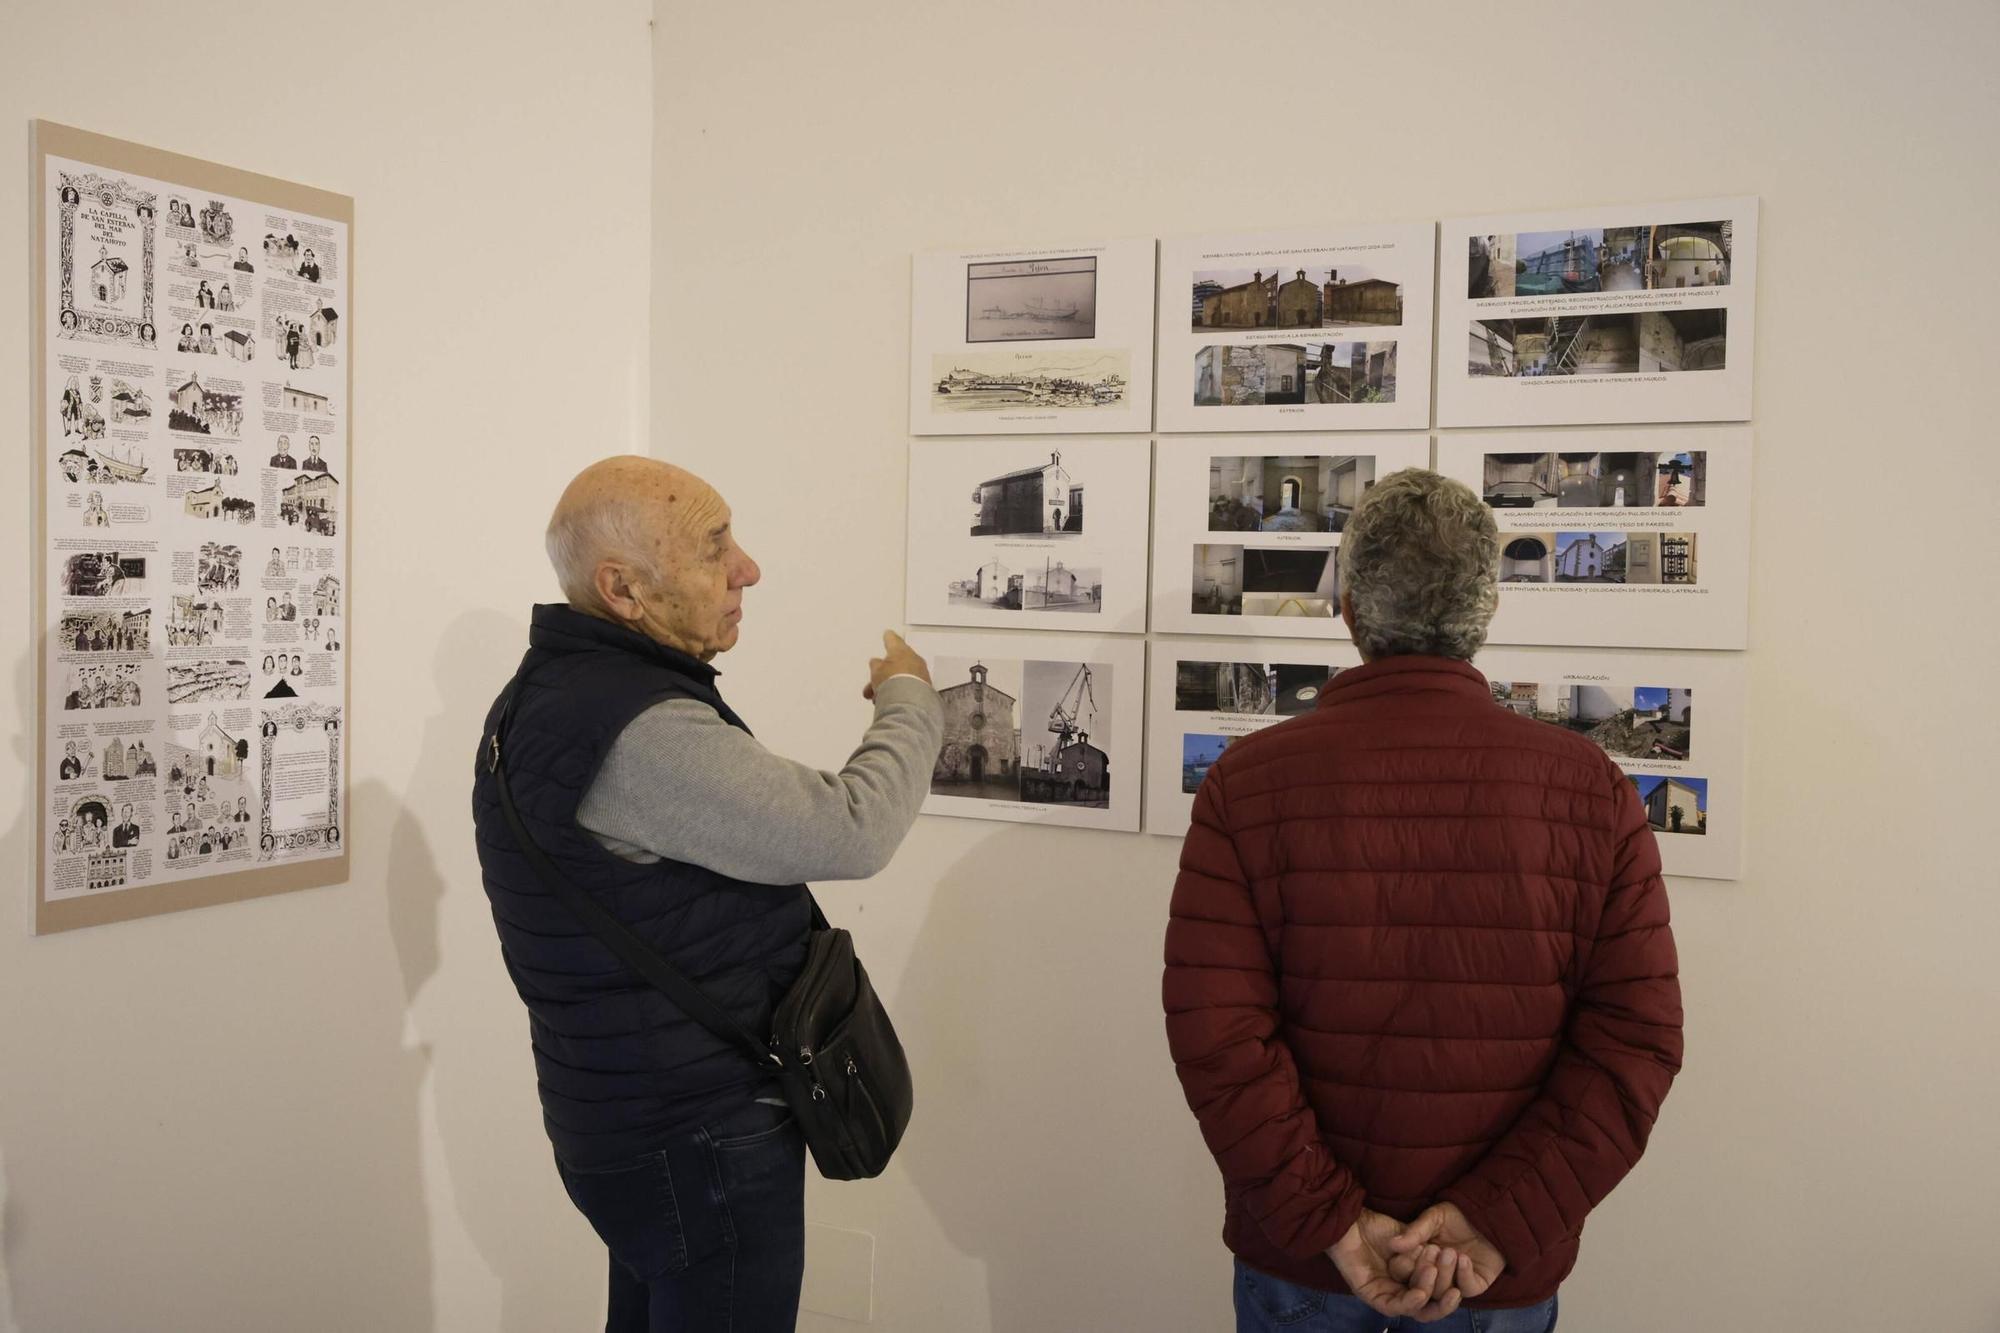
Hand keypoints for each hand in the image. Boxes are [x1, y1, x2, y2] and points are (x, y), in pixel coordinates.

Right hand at [864, 630, 929, 699]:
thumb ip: (876, 665)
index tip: (888, 633)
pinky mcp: (925, 688)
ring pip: (901, 677)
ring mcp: (921, 674)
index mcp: (901, 650)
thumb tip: (876, 663)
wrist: (909, 700)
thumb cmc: (892, 681)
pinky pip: (909, 687)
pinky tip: (890, 701)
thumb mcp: (876, 670)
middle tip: (873, 683)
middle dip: (884, 673)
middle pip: (897, 663)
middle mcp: (914, 659)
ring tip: (878, 697)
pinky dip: (899, 692)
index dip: (888, 637)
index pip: (893, 640)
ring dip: (889, 685)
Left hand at [1328, 1210, 1462, 1322]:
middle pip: (1429, 1306)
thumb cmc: (1378, 1227)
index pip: (1437, 1293)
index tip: (1464, 1267)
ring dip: (1429, 1293)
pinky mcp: (1370, 1296)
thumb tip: (1456, 1257)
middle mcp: (1400, 1291)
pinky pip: (1394, 1306)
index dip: (1452, 1285)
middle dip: (1446, 1295)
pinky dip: (1410, 1301)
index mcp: (1412, 1279)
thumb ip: (1430, 1250)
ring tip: (1435, 1273)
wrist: (1350, 1219)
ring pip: (1415, 1308)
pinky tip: (1421, 1292)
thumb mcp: (1412, 1239)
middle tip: (1457, 1279)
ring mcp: (1385, 1295)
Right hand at [1387, 1202, 1505, 1301]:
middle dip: (1426, 1270)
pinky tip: (1463, 1259)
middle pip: (1421, 1288)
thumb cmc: (1458, 1215)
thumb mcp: (1433, 1219)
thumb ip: (1415, 1232)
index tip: (1414, 1250)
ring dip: (1445, 1272)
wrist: (1488, 1215)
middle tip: (1433, 1250)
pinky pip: (1466, 1289)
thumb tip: (1393, 1244)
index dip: (1405, 1265)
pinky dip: (1463, 1275)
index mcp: (1418, 1261)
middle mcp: (1434, 1276)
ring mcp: (1455, 1283)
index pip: (1403, 1273)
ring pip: (1442, 1292)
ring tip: (1450, 1252)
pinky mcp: (1475, 1286)